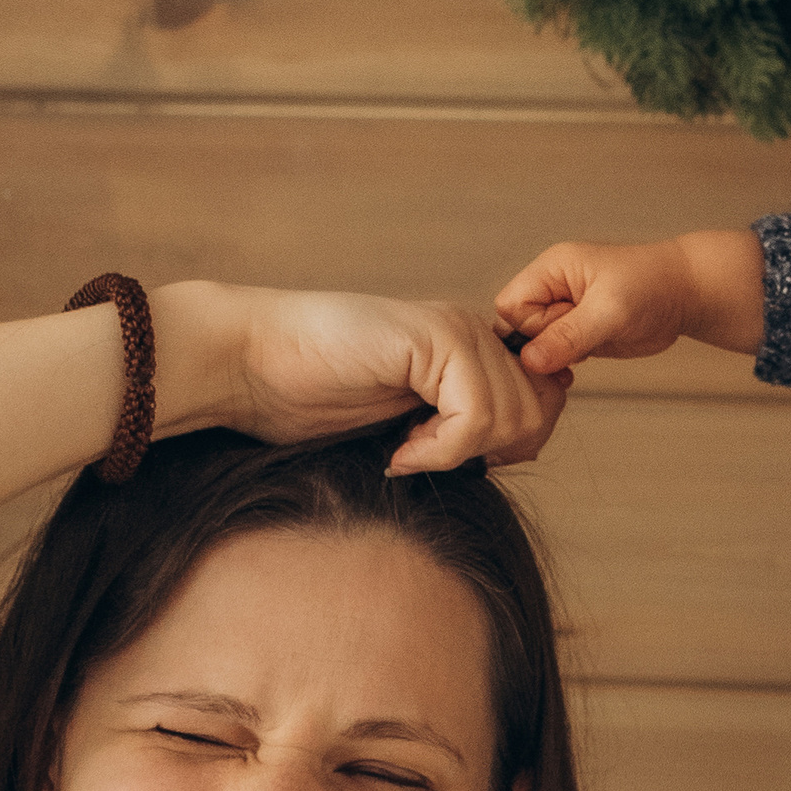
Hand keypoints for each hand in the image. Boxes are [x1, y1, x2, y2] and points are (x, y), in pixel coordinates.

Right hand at [211, 287, 570, 473]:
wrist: (248, 363)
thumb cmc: (310, 397)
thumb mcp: (406, 421)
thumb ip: (463, 424)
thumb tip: (526, 450)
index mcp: (470, 348)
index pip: (541, 403)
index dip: (504, 448)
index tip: (439, 460)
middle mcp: (472, 332)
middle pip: (537, 413)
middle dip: (486, 453)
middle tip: (421, 456)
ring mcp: (457, 330)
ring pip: (513, 417)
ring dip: (456, 453)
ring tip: (404, 450)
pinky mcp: (436, 339)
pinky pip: (476, 418)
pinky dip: (439, 451)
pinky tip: (397, 449)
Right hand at [495, 231, 767, 367]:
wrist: (686, 295)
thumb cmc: (652, 287)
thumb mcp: (610, 311)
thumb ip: (568, 335)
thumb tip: (530, 361)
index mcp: (551, 269)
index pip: (510, 304)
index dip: (529, 328)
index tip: (562, 332)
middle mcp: (552, 290)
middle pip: (517, 328)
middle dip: (539, 347)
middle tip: (574, 350)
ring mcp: (563, 313)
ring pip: (532, 346)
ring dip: (549, 361)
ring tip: (580, 359)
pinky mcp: (576, 334)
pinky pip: (551, 356)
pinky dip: (559, 367)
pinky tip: (577, 369)